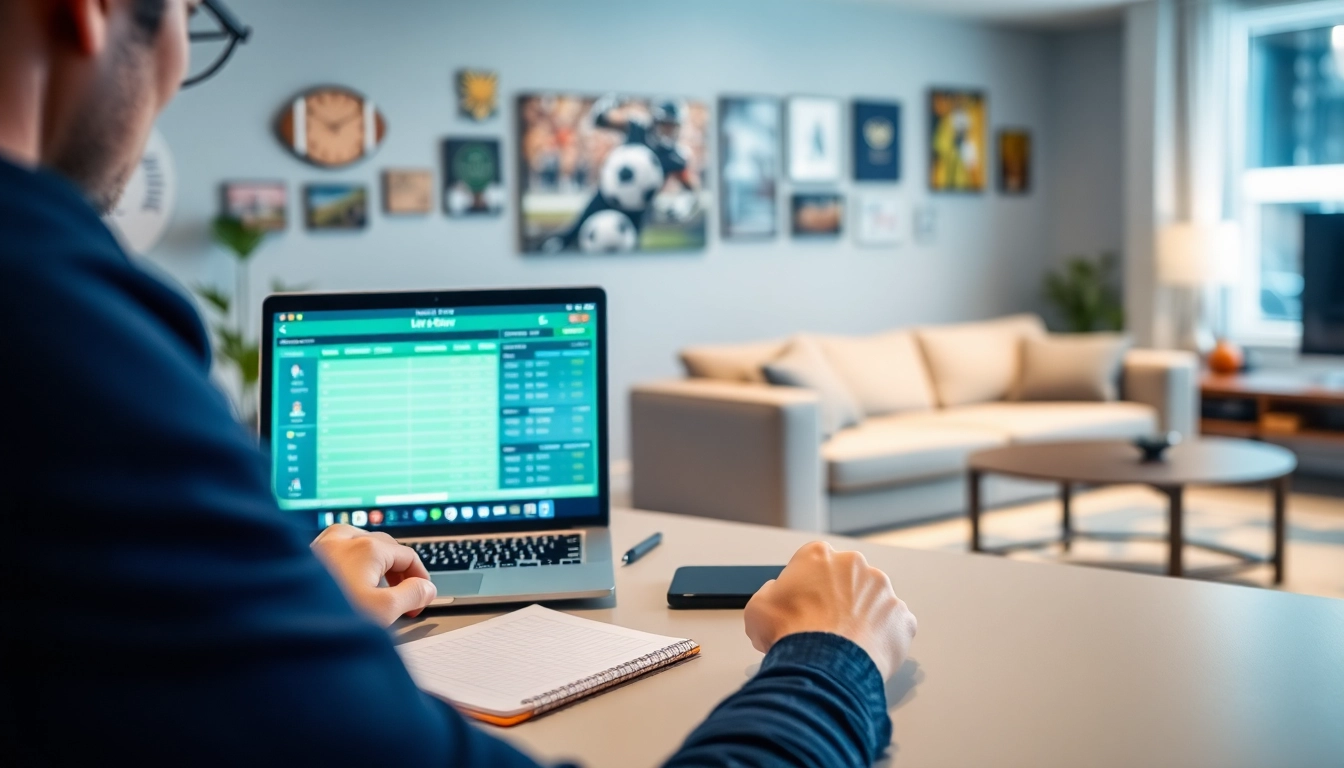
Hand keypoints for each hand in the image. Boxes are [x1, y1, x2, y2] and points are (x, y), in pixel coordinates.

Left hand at [310, 525, 436, 626]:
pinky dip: (350, 564)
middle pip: (385, 547)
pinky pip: (336, 551)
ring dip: (373, 565)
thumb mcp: (384, 611)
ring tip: (376, 588)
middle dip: (399, 572)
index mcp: (368, 547)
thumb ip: (412, 596)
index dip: (421, 578)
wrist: (277, 626)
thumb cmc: (328, 619)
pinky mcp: (305, 558)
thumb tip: (427, 588)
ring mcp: (322, 546)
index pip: (408, 555)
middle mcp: (344, 540)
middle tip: (403, 598)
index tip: (422, 598)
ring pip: (358, 544)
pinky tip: (345, 585)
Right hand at [744, 541, 916, 679]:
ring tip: (845, 645)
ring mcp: (882, 591)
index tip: (802, 606)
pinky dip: (883, 637)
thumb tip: (777, 597)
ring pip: (872, 601)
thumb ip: (771, 593)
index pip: (813, 563)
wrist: (822, 666)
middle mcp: (854, 565)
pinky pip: (894, 625)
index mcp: (818, 556)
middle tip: (824, 627)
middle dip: (838, 599)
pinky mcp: (902, 617)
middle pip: (846, 578)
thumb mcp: (756, 608)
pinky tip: (864, 652)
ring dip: (862, 616)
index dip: (806, 586)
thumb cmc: (791, 634)